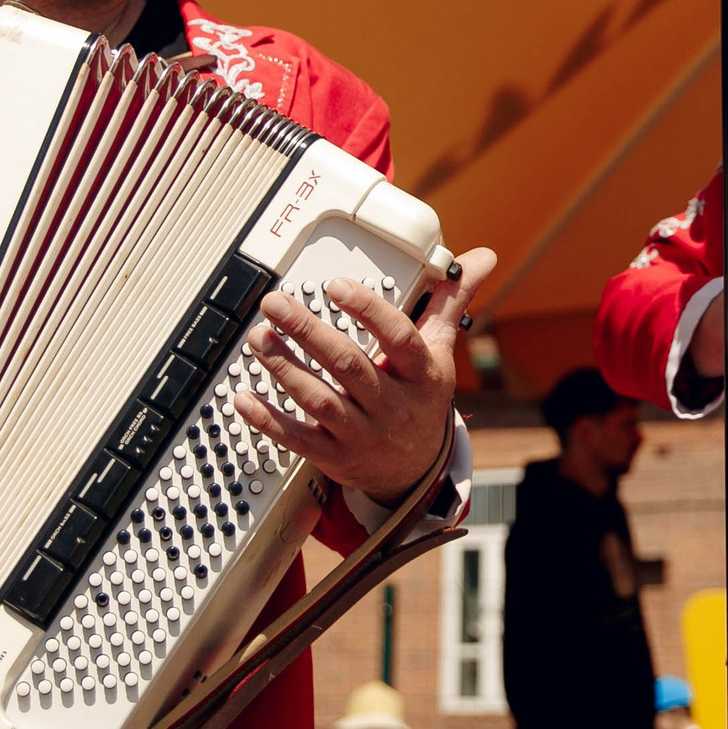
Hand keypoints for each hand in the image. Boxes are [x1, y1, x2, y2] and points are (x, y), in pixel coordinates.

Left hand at [235, 247, 493, 505]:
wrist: (416, 470)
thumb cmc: (422, 398)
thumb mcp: (441, 350)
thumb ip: (451, 301)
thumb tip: (483, 258)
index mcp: (421, 374)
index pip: (399, 338)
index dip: (368, 311)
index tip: (336, 286)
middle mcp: (393, 405)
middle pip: (349, 366)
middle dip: (307, 332)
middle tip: (275, 303)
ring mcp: (363, 434)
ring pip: (320, 400)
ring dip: (285, 368)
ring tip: (259, 337)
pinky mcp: (335, 458)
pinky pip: (298, 438)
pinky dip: (268, 419)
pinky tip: (244, 397)